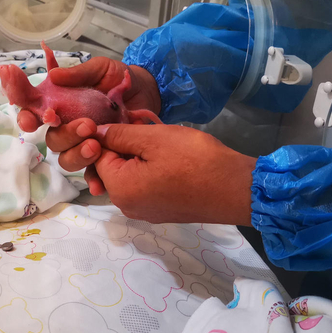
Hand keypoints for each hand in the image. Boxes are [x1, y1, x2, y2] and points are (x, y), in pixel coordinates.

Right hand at [17, 58, 161, 172]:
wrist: (147, 91)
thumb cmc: (117, 77)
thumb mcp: (100, 69)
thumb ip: (78, 74)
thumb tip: (53, 76)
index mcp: (59, 104)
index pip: (35, 114)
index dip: (27, 119)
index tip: (30, 122)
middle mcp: (67, 126)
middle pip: (53, 140)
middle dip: (65, 136)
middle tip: (87, 126)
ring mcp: (83, 144)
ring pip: (67, 159)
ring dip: (77, 155)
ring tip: (95, 146)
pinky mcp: (102, 157)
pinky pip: (92, 174)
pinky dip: (94, 180)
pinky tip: (99, 184)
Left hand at [91, 124, 255, 224]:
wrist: (236, 189)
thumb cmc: (194, 159)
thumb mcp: (153, 137)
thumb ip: (119, 134)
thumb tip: (95, 133)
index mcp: (119, 189)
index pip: (96, 156)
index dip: (109, 134)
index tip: (128, 120)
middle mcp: (126, 206)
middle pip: (110, 168)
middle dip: (122, 146)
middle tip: (146, 128)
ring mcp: (144, 212)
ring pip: (128, 176)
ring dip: (137, 156)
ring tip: (159, 141)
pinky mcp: (160, 212)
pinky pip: (143, 186)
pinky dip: (149, 170)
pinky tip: (168, 158)